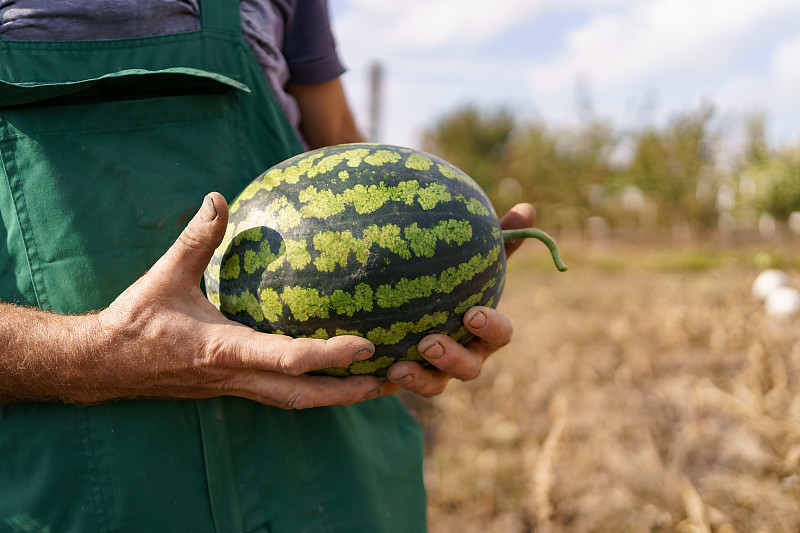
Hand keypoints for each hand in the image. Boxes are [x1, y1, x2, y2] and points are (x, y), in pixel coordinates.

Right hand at [91, 193, 381, 407]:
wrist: (103, 365)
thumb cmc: (135, 322)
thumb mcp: (165, 276)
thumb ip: (195, 239)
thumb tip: (218, 198)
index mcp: (223, 350)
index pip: (286, 359)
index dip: (328, 355)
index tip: (366, 344)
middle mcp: (236, 376)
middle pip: (303, 396)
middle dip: (348, 392)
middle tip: (390, 378)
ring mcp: (235, 388)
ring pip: (296, 402)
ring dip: (337, 397)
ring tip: (376, 384)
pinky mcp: (233, 388)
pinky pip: (282, 395)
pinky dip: (312, 390)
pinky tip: (332, 377)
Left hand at [383, 203, 536, 396]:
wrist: (410, 305)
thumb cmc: (451, 279)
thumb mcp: (469, 258)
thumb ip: (498, 239)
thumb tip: (528, 208)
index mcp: (484, 330)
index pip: (500, 334)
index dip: (491, 328)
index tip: (472, 313)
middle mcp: (465, 356)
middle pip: (469, 368)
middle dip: (453, 358)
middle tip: (430, 342)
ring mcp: (436, 373)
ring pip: (435, 385)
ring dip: (420, 378)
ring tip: (399, 365)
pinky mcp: (407, 380)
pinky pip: (400, 387)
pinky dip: (389, 382)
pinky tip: (373, 368)